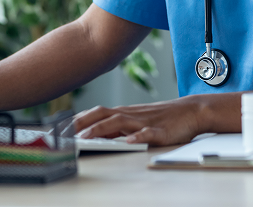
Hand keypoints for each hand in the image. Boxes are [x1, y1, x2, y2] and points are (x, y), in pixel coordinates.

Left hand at [73, 97, 203, 146]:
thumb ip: (116, 127)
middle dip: (82, 122)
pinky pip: (148, 133)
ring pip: (119, 122)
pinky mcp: (160, 130)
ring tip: (87, 137)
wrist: (190, 111)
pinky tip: (130, 141)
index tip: (61, 127)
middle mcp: (130, 114)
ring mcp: (144, 121)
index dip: (78, 119)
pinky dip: (138, 136)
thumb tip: (95, 133)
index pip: (96, 113)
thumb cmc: (161, 118)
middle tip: (65, 131)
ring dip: (102, 129)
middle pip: (102, 114)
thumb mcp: (135, 121)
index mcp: (124, 113)